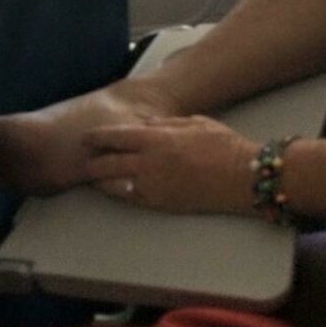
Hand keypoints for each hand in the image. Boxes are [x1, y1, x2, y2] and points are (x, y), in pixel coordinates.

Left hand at [82, 115, 257, 213]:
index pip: (116, 137)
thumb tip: (145, 125)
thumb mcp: (194, 122)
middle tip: (84, 159)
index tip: (85, 137)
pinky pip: (131, 199)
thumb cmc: (222, 145)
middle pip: (108, 164)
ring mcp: (154, 186)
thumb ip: (166, 124)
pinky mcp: (161, 204)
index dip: (97, 137)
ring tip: (94, 176)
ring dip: (101, 180)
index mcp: (157, 139)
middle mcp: (150, 164)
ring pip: (115, 185)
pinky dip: (120, 193)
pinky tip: (116, 189)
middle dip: (92, 162)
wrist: (241, 177)